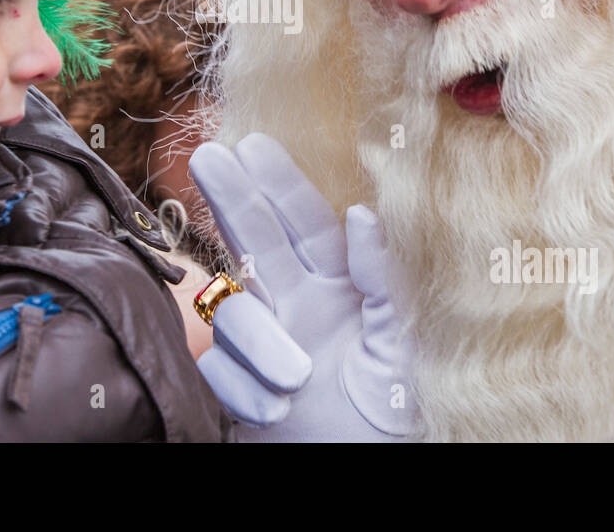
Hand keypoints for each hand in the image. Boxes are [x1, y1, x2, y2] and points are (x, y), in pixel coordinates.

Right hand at [189, 133, 416, 440]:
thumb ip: (384, 279)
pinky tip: (275, 407)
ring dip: (257, 340)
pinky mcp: (240, 387)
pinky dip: (244, 388)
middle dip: (233, 198)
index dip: (280, 184)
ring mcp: (265, 344)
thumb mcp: (404, 341)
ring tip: (297, 377)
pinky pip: (218, 371)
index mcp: (341, 287)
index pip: (306, 224)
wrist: (373, 468)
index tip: (254, 145)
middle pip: (255, 239)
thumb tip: (361, 214)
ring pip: (233, 311)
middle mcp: (297, 304)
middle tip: (209, 156)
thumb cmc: (402, 410)